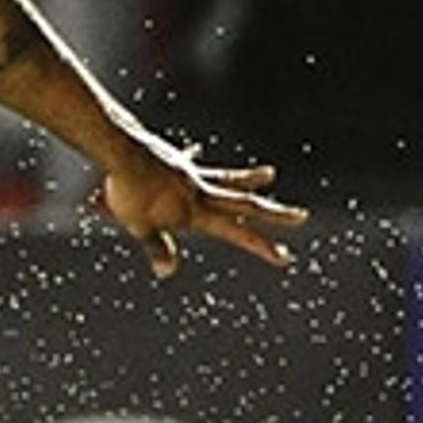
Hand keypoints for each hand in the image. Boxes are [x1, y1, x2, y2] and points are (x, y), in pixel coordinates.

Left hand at [100, 151, 307, 279]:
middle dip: (274, 212)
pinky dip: (191, 160)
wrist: (120, 150)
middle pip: (245, 202)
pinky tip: (194, 152)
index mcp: (196, 210)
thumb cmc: (129, 191)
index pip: (235, 231)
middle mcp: (200, 191)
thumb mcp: (140, 226)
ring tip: (270, 173)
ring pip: (227, 178)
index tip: (285, 256)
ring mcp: (189, 174)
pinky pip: (188, 162)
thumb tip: (167, 272)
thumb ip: (157, 247)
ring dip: (249, 178)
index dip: (261, 246)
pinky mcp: (174, 161)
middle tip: (301, 215)